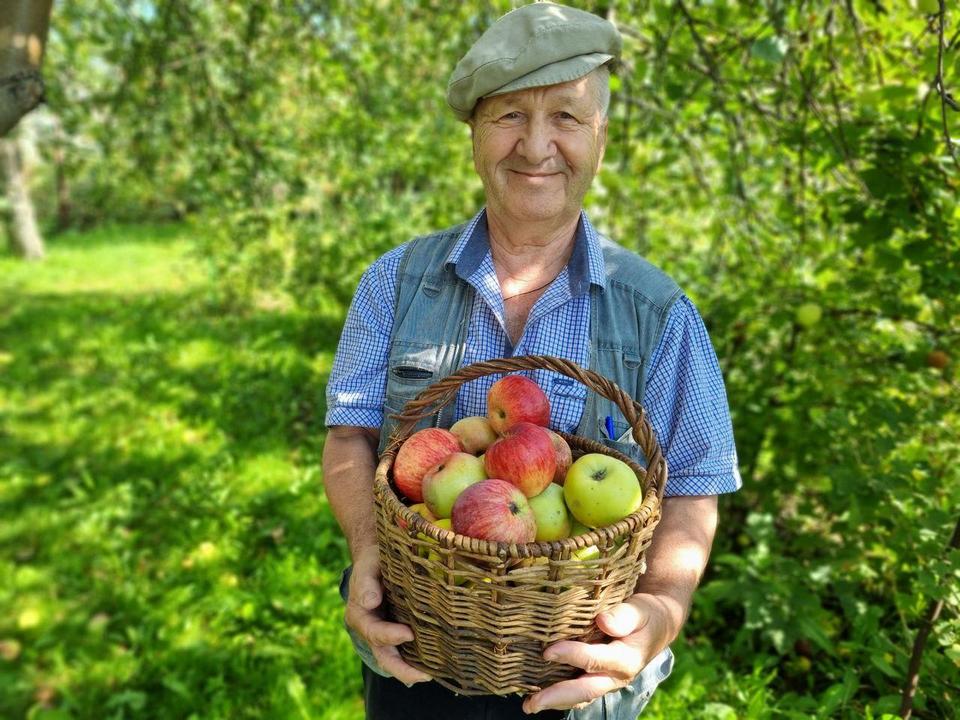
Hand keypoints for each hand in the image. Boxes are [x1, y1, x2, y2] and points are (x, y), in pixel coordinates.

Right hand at [344, 545, 431, 685]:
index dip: (390, 636)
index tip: (408, 634)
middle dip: (402, 669)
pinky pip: (406, 650)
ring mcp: (385, 633)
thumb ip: (366, 582)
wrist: (378, 557)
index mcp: (359, 615)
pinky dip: (418, 659)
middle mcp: (371, 629)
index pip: (374, 632)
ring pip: (395, 658)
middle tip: (425, 675)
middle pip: (383, 657)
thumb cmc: (373, 561)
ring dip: (412, 670)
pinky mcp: (398, 630)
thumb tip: (369, 602)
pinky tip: (436, 663)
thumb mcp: (367, 566)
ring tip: (433, 674)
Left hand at [521, 593, 675, 713]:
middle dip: (557, 697)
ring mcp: (607, 680)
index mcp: (626, 659)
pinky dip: (561, 694)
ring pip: (580, 696)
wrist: (657, 626)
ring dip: (555, 701)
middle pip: (585, 690)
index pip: (595, 660)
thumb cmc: (645, 615)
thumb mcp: (640, 610)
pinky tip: (540, 692)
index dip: (571, 656)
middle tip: (531, 703)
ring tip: (530, 705)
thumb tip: (603, 621)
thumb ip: (623, 616)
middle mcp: (616, 676)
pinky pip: (580, 691)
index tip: (547, 651)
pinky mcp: (600, 678)